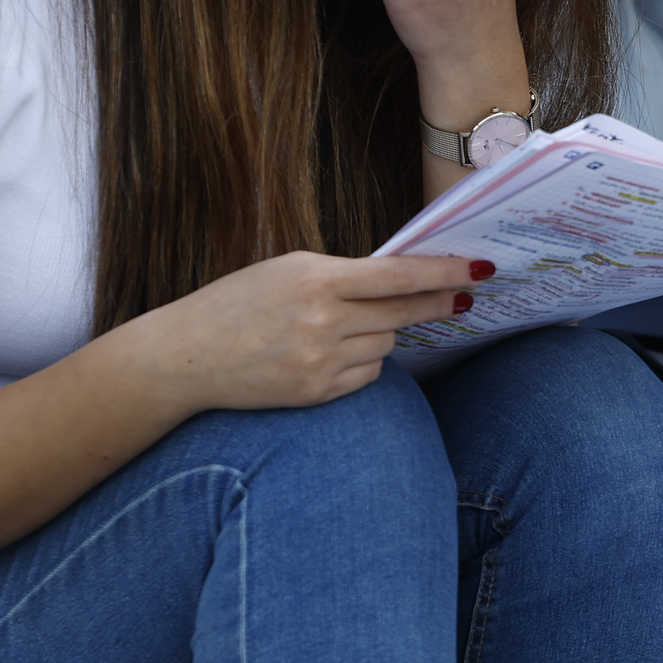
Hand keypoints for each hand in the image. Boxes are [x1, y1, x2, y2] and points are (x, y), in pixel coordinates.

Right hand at [131, 252, 485, 413]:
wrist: (183, 358)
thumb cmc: (238, 303)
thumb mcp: (288, 271)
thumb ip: (345, 275)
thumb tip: (409, 279)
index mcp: (313, 280)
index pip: (398, 276)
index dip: (445, 272)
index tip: (480, 268)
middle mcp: (320, 321)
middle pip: (404, 313)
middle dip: (438, 303)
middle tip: (463, 296)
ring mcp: (319, 361)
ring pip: (388, 343)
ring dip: (381, 332)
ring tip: (340, 325)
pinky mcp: (316, 393)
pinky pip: (369, 372)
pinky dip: (362, 360)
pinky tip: (328, 352)